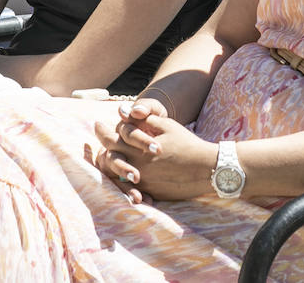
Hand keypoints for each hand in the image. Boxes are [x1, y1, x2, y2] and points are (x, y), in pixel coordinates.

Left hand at [90, 99, 215, 202]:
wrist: (206, 169)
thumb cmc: (187, 144)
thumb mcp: (167, 125)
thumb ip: (146, 119)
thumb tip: (129, 111)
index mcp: (139, 148)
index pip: (112, 139)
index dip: (102, 131)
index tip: (97, 124)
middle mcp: (138, 166)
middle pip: (110, 156)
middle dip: (102, 146)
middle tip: (98, 139)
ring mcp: (143, 182)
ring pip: (116, 174)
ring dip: (110, 163)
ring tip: (106, 155)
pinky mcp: (151, 192)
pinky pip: (130, 187)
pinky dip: (123, 179)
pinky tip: (121, 171)